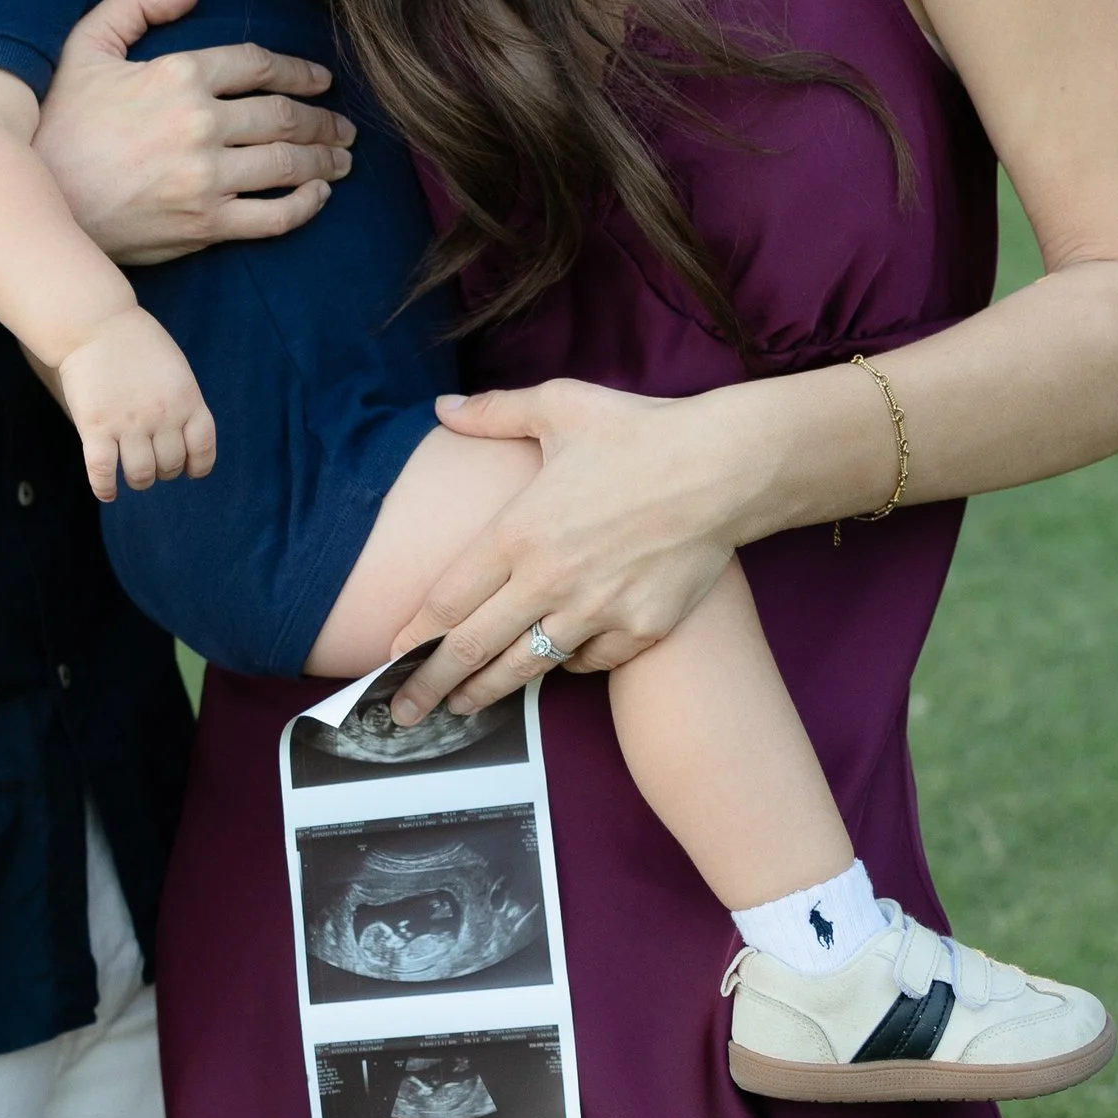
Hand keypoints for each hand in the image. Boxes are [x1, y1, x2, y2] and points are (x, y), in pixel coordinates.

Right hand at [34, 0, 353, 266]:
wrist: (38, 200)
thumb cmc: (58, 122)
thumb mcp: (85, 47)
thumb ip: (135, 5)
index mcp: (180, 75)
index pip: (260, 65)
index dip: (300, 71)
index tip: (321, 80)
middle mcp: (202, 124)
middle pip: (286, 117)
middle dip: (324, 121)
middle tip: (343, 127)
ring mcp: (207, 178)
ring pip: (289, 165)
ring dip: (325, 161)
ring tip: (341, 160)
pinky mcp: (205, 224)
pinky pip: (274, 216)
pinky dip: (305, 206)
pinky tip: (318, 198)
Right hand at [57, 307, 217, 499]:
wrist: (95, 323)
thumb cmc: (136, 344)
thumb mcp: (175, 370)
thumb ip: (182, 403)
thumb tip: (184, 441)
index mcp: (187, 399)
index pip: (203, 449)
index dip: (198, 466)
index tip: (189, 469)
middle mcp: (162, 415)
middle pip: (171, 466)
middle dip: (163, 471)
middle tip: (153, 464)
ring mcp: (129, 423)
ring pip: (141, 475)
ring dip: (140, 480)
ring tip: (134, 475)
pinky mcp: (95, 426)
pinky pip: (102, 471)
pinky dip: (105, 488)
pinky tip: (107, 492)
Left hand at [383, 377, 749, 720]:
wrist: (727, 468)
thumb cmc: (641, 433)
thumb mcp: (560, 406)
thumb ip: (493, 412)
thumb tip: (442, 406)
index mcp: (518, 531)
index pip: (448, 601)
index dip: (414, 637)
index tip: (390, 659)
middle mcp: (549, 579)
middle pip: (473, 648)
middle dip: (431, 685)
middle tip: (405, 711)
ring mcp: (596, 611)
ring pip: (527, 666)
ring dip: (487, 691)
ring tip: (461, 706)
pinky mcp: (640, 630)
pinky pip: (588, 662)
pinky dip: (567, 665)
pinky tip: (552, 663)